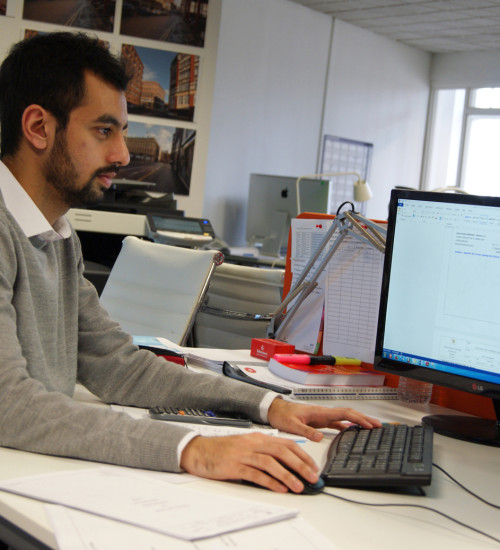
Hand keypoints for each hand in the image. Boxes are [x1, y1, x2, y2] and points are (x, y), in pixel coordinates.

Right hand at [180, 432, 319, 492]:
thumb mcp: (247, 446)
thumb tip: (286, 465)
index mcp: (259, 438)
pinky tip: (279, 488)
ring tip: (298, 486)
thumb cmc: (223, 450)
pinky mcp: (235, 466)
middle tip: (312, 477)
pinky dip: (270, 481)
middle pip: (282, 452)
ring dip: (287, 475)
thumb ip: (264, 452)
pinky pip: (256, 474)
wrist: (198, 451)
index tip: (313, 466)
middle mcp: (253, 443)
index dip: (302, 455)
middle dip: (300, 465)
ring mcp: (244, 454)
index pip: (286, 443)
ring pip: (271, 463)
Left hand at [267, 398, 381, 442]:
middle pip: (348, 414)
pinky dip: (347, 426)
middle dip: (364, 419)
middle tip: (378, 426)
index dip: (358, 418)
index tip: (370, 424)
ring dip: (358, 422)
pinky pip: (337, 423)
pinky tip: (352, 432)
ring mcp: (322, 417)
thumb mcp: (292, 425)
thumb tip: (319, 437)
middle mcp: (324, 413)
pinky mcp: (319, 421)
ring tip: (371, 428)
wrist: (274, 410)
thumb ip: (305, 430)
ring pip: (345, 418)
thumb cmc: (282, 414)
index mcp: (320, 412)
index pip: (344, 414)